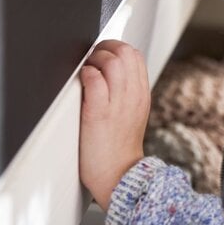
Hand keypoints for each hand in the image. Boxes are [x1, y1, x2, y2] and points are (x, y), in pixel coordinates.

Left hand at [79, 40, 150, 210]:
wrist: (119, 177)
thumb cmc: (119, 148)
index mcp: (141, 94)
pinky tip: (82, 81)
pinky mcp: (99, 116)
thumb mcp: (132, 113)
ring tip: (87, 70)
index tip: (102, 55)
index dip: (116, 48)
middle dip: (105, 48)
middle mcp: (133, 96)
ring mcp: (118, 105)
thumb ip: (125, 90)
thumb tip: (108, 70)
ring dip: (95, 60)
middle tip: (92, 60)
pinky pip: (95, 84)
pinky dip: (87, 75)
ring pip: (113, 63)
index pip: (135, 54)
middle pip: (126, 52)